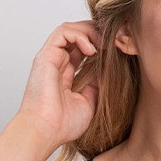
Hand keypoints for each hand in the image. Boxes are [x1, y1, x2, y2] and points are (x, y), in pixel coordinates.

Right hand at [15, 20, 102, 149]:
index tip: (116, 53)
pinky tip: (92, 50)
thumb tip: (108, 71)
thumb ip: (97, 86)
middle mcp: (57, 64)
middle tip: (113, 44)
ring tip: (104, 45)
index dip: (100, 46)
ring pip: (70, 29)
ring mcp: (51, 58)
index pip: (82, 50)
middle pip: (77, 35)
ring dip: (91, 32)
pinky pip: (63, 32)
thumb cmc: (63, 125)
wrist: (45, 131)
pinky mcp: (46, 55)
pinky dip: (80, 35)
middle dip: (97, 34)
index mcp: (65, 75)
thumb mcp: (89, 103)